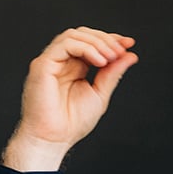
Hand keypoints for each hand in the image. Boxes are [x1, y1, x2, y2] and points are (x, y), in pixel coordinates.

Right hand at [2, 27, 137, 170]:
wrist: (53, 139)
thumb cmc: (71, 123)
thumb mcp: (100, 94)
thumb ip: (113, 73)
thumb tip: (130, 56)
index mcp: (74, 67)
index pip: (92, 43)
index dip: (110, 39)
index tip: (129, 43)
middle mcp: (62, 62)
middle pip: (83, 34)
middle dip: (105, 39)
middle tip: (121, 51)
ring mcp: (51, 61)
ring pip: (73, 35)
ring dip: (97, 42)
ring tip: (110, 58)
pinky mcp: (42, 65)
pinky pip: (65, 45)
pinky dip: (85, 48)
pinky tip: (99, 61)